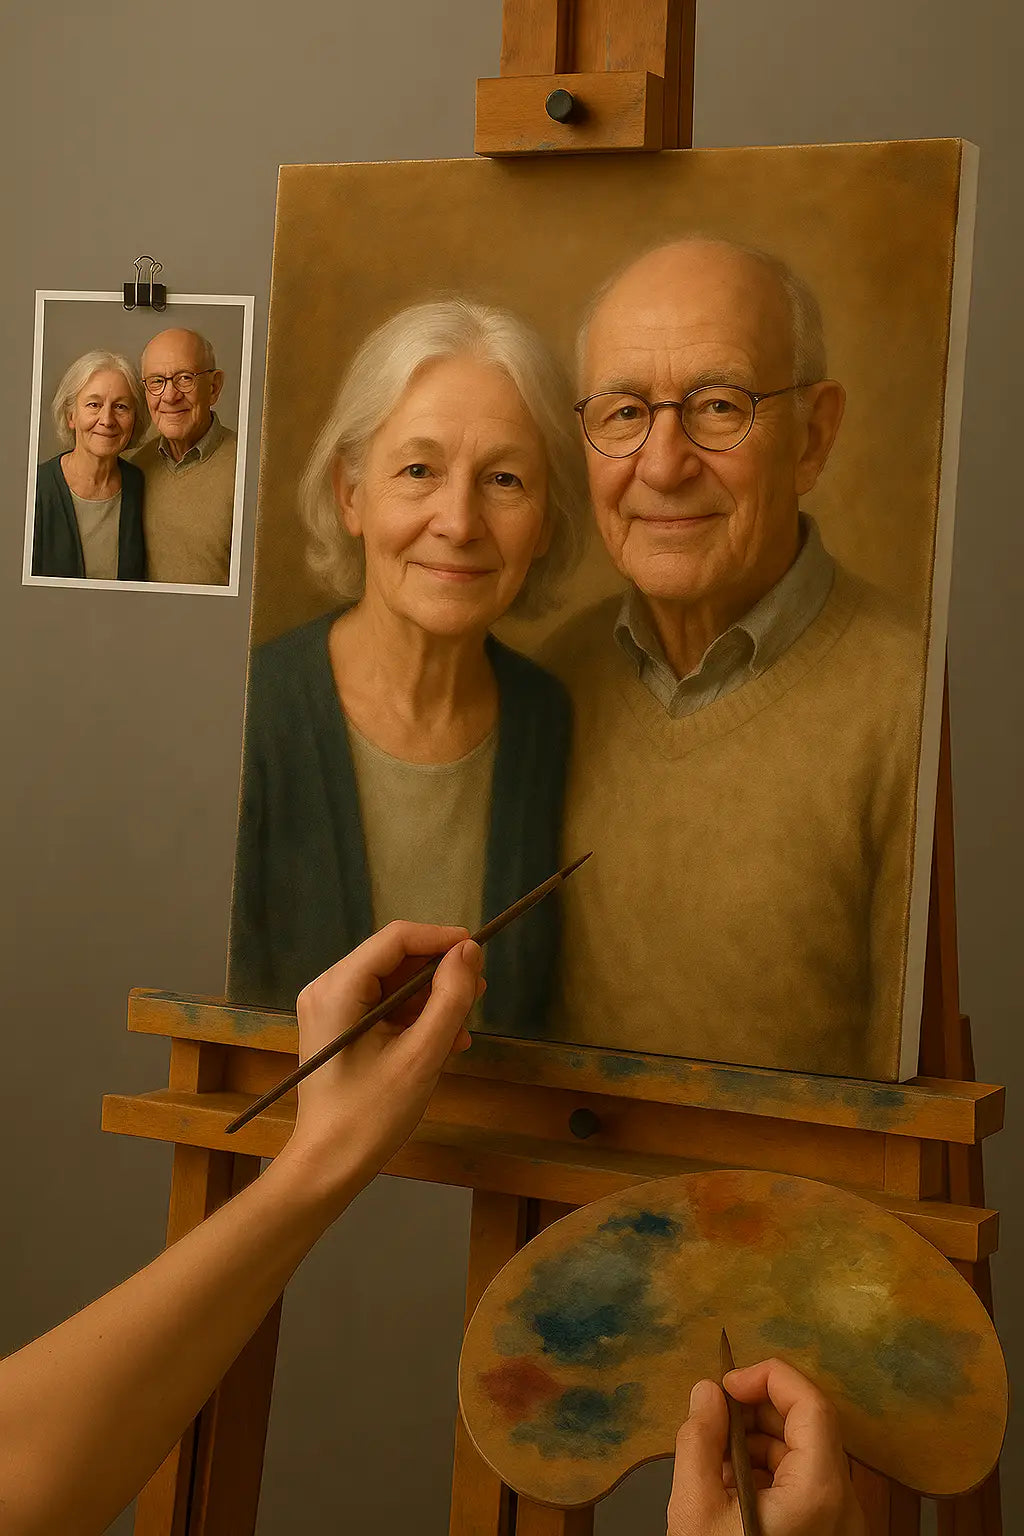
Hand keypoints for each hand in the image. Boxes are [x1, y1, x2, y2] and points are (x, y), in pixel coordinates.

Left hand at [285, 921, 482, 1187]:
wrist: (328, 1166)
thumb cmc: (372, 1113)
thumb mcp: (422, 1055)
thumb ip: (450, 998)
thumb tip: (470, 950)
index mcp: (338, 988)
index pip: (396, 938)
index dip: (440, 939)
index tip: (480, 952)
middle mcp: (327, 988)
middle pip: (393, 959)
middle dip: (437, 974)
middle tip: (478, 994)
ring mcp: (329, 1009)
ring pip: (391, 983)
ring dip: (429, 1000)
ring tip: (462, 1028)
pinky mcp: (337, 1029)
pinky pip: (382, 1007)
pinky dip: (413, 1018)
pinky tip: (443, 1043)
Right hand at [667, 1358, 866, 1535]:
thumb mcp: (695, 1509)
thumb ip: (697, 1440)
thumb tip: (706, 1391)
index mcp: (819, 1490)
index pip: (810, 1403)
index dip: (768, 1377)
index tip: (726, 1382)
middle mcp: (842, 1503)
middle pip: (807, 1426)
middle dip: (754, 1413)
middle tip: (711, 1419)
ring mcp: (839, 1522)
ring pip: (802, 1454)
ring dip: (756, 1444)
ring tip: (712, 1463)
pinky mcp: (828, 1534)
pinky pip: (802, 1483)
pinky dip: (766, 1473)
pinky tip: (729, 1490)